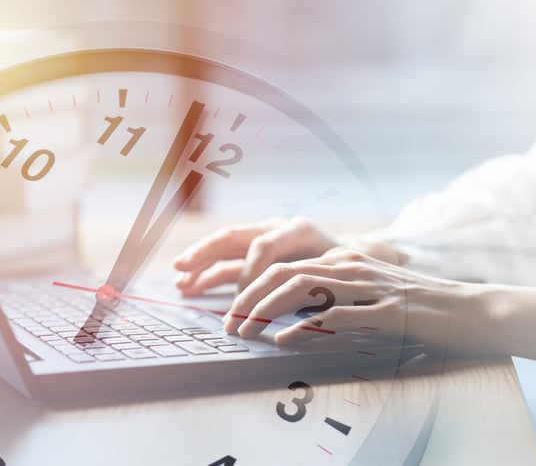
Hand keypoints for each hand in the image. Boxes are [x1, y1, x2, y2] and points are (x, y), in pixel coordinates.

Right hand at [173, 217, 337, 295]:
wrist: (357, 260)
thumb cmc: (348, 272)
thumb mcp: (336, 277)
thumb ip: (311, 286)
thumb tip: (287, 307)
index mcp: (298, 230)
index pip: (263, 246)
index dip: (249, 274)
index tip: (243, 302)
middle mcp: (276, 228)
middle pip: (234, 236)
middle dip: (205, 252)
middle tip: (181, 266)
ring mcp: (264, 237)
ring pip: (224, 246)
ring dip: (199, 262)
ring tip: (179, 281)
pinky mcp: (257, 252)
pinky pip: (227, 260)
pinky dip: (208, 272)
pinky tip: (189, 285)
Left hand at [224, 247, 499, 355]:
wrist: (472, 310)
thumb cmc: (418, 307)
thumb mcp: (369, 294)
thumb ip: (335, 297)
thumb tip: (295, 317)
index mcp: (344, 261)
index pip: (285, 266)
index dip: (252, 287)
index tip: (232, 312)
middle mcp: (351, 267)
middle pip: (285, 273)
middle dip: (248, 298)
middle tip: (227, 325)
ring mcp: (369, 287)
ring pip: (303, 288)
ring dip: (266, 310)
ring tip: (244, 331)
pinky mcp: (388, 311)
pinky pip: (338, 315)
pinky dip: (306, 327)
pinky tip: (285, 340)